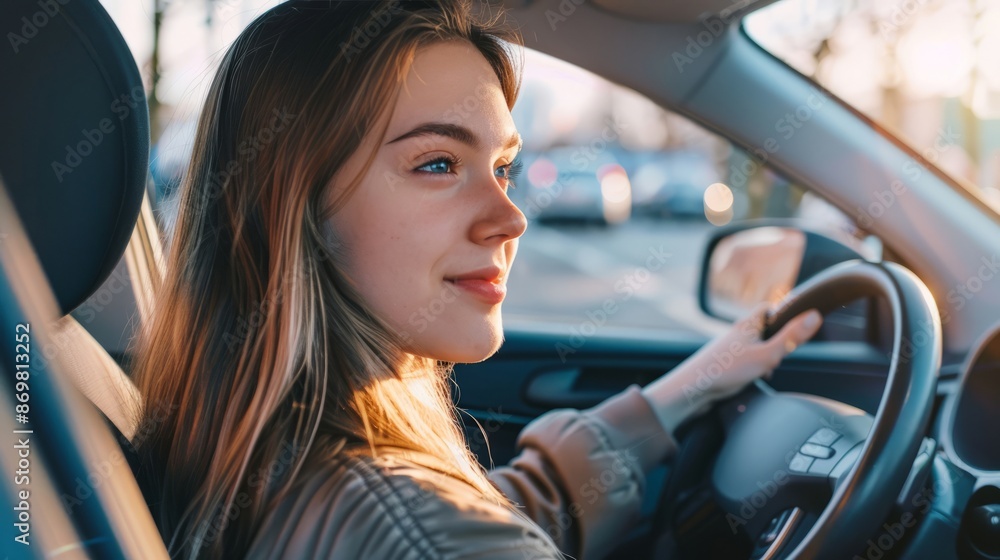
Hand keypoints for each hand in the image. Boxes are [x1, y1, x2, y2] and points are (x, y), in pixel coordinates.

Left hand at [641, 304, 822, 434]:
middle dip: (777, 342)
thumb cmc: (725, 369)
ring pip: (757, 348)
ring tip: (766, 370)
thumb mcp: (767, 354)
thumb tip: (814, 316)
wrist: (692, 390)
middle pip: (765, 330)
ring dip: (766, 358)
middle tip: (781, 354)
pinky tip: (755, 379)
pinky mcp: (726, 363)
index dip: (784, 313)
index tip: (796, 325)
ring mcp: (731, 348)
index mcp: (748, 324)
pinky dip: (755, 368)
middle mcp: (738, 333)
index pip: (768, 308)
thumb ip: (791, 338)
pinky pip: (748, 361)